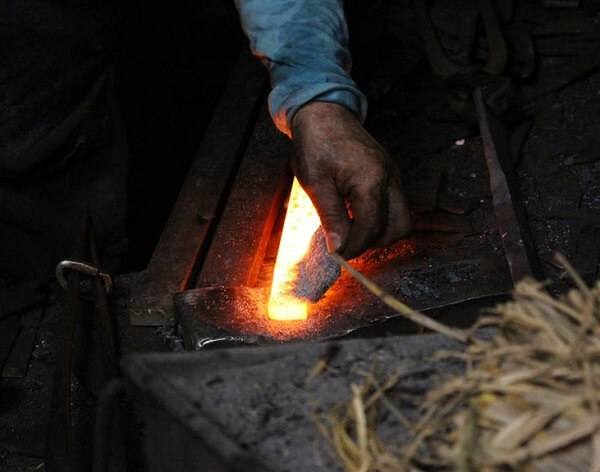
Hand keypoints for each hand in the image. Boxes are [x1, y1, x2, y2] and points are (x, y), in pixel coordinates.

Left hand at [290, 101, 411, 259]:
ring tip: (351, 229)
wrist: (324, 113)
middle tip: (349, 243)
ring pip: (403, 217)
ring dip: (381, 231)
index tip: (337, 254)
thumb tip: (338, 248)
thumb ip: (332, 218)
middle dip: (376, 242)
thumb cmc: (316, 143)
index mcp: (371, 179)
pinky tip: (355, 215)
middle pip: (401, 226)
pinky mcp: (391, 174)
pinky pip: (396, 204)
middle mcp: (391, 178)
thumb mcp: (316, 184)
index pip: (372, 228)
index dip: (355, 246)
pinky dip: (380, 217)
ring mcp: (394, 175)